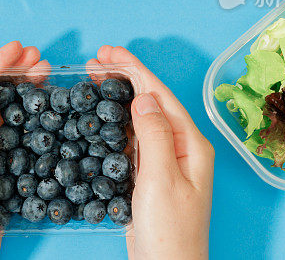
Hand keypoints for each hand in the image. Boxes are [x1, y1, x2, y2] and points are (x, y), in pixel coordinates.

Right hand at [91, 46, 213, 259]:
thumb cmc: (171, 233)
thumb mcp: (161, 179)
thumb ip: (153, 134)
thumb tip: (143, 97)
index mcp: (190, 143)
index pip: (160, 94)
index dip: (134, 69)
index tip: (109, 52)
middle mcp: (180, 147)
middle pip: (150, 101)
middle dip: (124, 77)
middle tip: (94, 61)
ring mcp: (166, 161)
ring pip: (139, 117)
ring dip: (117, 96)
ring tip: (93, 80)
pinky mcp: (150, 176)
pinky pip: (133, 139)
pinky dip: (115, 122)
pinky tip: (100, 117)